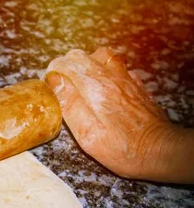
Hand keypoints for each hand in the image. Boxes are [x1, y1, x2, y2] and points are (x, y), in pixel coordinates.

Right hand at [45, 47, 182, 180]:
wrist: (159, 151)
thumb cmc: (121, 148)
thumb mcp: (87, 133)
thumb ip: (70, 104)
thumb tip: (54, 80)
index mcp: (95, 87)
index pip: (67, 64)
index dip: (54, 72)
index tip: (48, 84)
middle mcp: (111, 77)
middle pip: (84, 56)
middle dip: (67, 65)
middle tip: (61, 83)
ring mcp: (126, 80)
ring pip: (103, 56)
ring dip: (88, 63)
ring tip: (81, 80)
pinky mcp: (137, 87)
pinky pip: (119, 67)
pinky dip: (106, 70)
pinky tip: (104, 86)